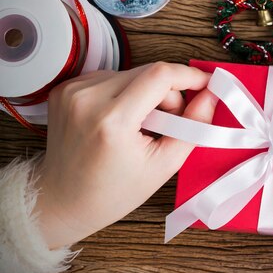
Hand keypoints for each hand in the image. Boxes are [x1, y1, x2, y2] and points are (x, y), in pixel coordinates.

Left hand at [35, 63, 216, 248]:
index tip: (206, 83)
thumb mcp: (164, 165)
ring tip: (143, 125)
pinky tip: (122, 119)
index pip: (160, 75)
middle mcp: (87, 98)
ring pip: (132, 73)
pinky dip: (126, 93)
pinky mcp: (66, 88)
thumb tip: (211, 95)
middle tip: (171, 121)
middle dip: (169, 92)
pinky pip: (112, 78)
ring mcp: (73, 91)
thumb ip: (194, 127)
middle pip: (148, 71)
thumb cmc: (111, 192)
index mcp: (112, 121)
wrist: (60, 201)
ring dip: (147, 92)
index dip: (189, 76)